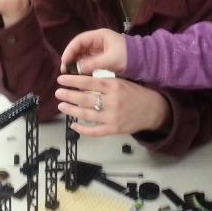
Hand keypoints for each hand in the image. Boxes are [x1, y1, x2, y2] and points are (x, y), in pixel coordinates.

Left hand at [54, 75, 171, 136]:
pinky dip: (82, 129)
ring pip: (86, 114)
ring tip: (62, 106)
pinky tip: (73, 125)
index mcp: (114, 86)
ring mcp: (112, 117)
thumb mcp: (121, 82)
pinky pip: (94, 131)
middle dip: (68, 95)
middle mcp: (112, 101)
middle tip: (58, 93)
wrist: (153, 109)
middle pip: (85, 98)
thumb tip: (81, 82)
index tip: (61, 79)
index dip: (72, 80)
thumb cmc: (136, 94)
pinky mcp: (114, 129)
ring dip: (71, 110)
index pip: (89, 82)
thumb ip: (104, 82)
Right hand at [60, 28, 126, 74]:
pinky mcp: (101, 58)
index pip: (79, 40)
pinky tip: (79, 75)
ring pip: (82, 55)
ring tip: (70, 74)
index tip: (64, 62)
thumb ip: (93, 63)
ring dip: (75, 63)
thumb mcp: (110, 60)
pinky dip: (82, 67)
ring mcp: (99, 49)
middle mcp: (97, 41)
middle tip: (64, 70)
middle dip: (70, 58)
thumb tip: (77, 69)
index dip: (69, 50)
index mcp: (99, 36)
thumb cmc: (128, 56)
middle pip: (79, 47)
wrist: (143, 61)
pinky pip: (88, 61)